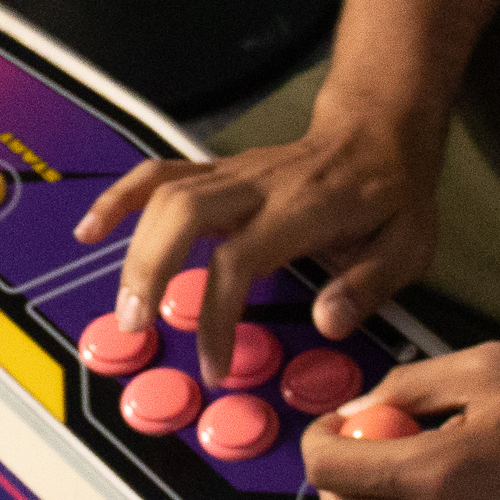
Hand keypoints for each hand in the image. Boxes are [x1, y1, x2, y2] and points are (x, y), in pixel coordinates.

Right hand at [71, 101, 446, 380]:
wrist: (378, 133)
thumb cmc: (391, 195)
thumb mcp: (409, 244)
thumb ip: (368, 284)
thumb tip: (326, 322)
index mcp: (303, 208)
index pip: (241, 259)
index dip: (219, 315)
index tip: (215, 367)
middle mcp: (258, 185)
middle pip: (183, 214)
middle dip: (150, 270)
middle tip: (138, 326)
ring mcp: (233, 173)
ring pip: (165, 194)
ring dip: (133, 248)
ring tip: (122, 305)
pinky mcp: (217, 171)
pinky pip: (159, 175)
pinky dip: (120, 200)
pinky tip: (91, 229)